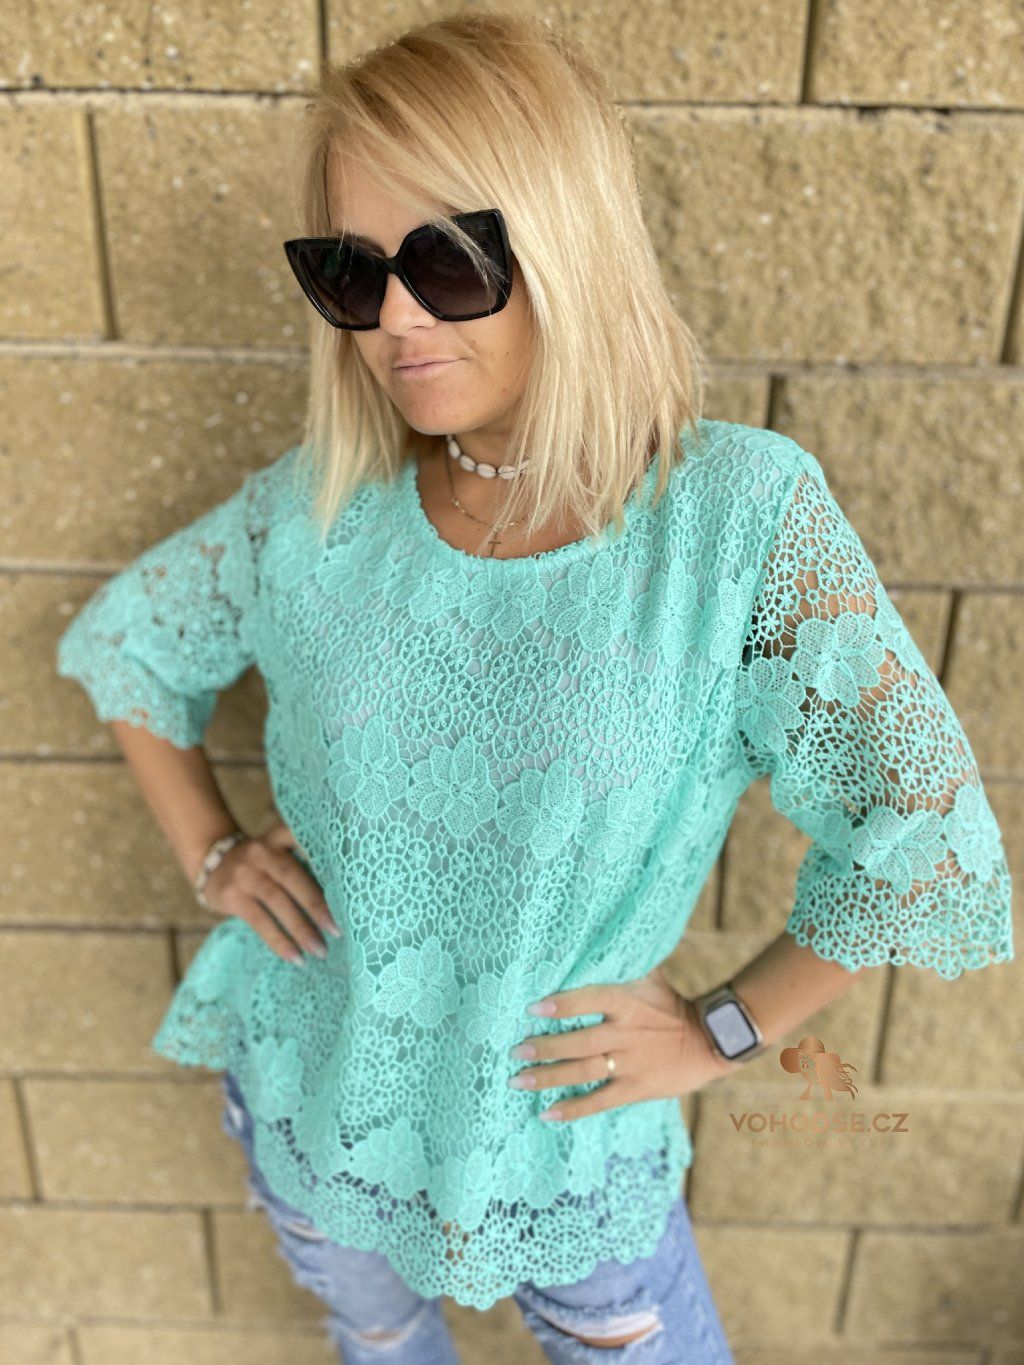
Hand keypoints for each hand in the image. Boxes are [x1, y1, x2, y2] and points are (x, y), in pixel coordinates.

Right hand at [200, 813, 341, 964]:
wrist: (211, 861)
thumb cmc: (260, 863)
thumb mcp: (277, 851)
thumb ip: (301, 864)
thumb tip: (341, 899)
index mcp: (280, 837)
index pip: (307, 843)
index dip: (327, 858)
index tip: (351, 881)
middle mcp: (263, 851)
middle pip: (294, 877)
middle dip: (318, 906)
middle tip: (338, 931)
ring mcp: (246, 873)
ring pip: (278, 901)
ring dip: (301, 928)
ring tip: (320, 950)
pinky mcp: (232, 895)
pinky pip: (260, 921)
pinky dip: (279, 940)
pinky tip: (295, 956)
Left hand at [508, 962, 737, 1122]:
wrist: (709, 1043)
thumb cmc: (672, 1006)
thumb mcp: (652, 978)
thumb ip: (624, 962)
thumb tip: (594, 936)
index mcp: (628, 1003)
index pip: (591, 1000)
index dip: (563, 1005)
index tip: (533, 1008)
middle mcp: (625, 1034)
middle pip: (579, 1042)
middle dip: (544, 1047)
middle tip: (515, 1050)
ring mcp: (629, 1064)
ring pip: (583, 1072)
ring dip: (548, 1077)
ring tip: (518, 1080)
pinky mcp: (635, 1089)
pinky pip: (599, 1101)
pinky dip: (573, 1109)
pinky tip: (546, 1113)